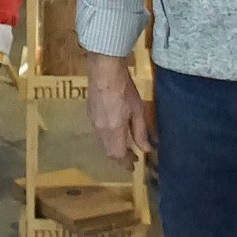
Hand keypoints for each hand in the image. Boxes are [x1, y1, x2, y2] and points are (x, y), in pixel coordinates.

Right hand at [86, 54, 152, 170]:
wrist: (104, 70)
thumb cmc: (124, 89)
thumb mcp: (138, 111)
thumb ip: (141, 132)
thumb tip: (146, 149)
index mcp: (113, 131)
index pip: (118, 156)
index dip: (126, 163)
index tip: (134, 167)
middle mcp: (100, 130)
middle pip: (108, 152)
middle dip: (119, 157)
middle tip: (131, 158)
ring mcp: (92, 122)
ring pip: (102, 144)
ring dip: (112, 148)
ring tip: (124, 146)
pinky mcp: (89, 114)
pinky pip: (98, 134)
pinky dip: (106, 139)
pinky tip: (114, 132)